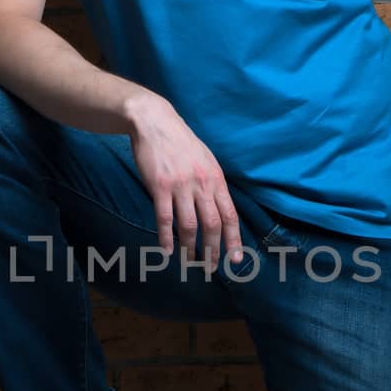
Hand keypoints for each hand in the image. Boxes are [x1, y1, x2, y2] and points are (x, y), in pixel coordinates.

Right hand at [125, 96, 244, 274]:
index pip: (230, 215)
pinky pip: (164, 218)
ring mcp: (181, 186)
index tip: (236, 259)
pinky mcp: (160, 186)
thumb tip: (220, 209)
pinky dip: (166, 237)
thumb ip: (213, 184)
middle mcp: (202, 184)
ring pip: (189, 226)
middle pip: (212, 225)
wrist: (155, 122)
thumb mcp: (206, 160)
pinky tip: (167, 250)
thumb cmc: (181, 143)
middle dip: (213, 250)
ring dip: (190, 248)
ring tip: (189, 262)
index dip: (234, 239)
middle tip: (211, 268)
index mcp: (216, 179)